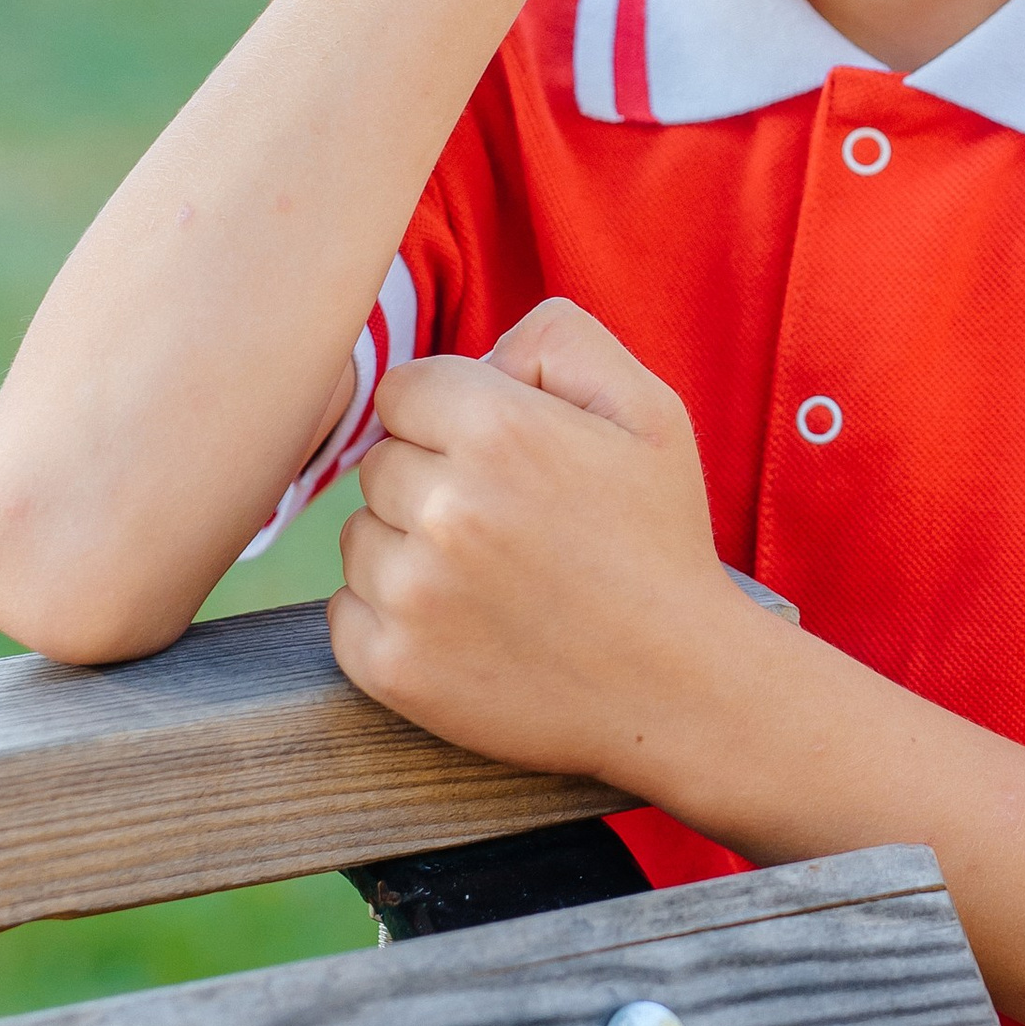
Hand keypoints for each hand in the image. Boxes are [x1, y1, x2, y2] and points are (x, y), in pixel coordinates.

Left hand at [329, 299, 754, 786]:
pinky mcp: (391, 667)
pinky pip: (346, 611)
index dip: (450, 419)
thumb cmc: (660, 542)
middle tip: (504, 526)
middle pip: (378, 463)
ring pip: (358, 536)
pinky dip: (388, 617)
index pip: (403, 390)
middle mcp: (445, 509)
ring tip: (488, 579)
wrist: (678, 686)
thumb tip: (481, 355)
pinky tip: (460, 624)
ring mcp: (412, 594)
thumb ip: (561, 339)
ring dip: (405, 549)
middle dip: (429, 482)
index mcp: (499, 430)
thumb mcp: (650, 409)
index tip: (500, 461)